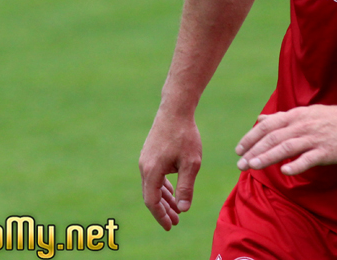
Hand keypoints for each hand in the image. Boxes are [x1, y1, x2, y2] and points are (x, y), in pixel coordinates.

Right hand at [139, 110, 202, 229]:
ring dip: (163, 199)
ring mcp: (145, 160)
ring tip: (177, 210)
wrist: (175, 109)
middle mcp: (144, 167)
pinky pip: (154, 176)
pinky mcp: (149, 154)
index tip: (170, 226)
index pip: (152, 202)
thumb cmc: (185, 135)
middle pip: (150, 196)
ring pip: (152, 186)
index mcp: (152, 171)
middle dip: (163, 210)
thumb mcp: (191, 163)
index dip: (161, 216)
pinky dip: (162, 187)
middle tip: (175, 222)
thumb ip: (186, 187)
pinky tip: (171, 192)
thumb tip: (183, 209)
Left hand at [235, 102, 336, 175]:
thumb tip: (260, 118)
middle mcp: (302, 125)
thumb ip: (281, 118)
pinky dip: (296, 165)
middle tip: (240, 164)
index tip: (239, 150)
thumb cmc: (332, 118)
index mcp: (296, 116)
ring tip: (253, 167)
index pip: (267, 126)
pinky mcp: (327, 151)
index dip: (251, 137)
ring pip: (286, 147)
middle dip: (254, 151)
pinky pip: (308, 159)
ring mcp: (314, 138)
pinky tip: (284, 172)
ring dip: (267, 157)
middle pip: (273, 137)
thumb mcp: (305, 113)